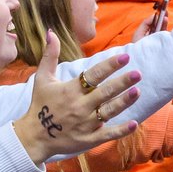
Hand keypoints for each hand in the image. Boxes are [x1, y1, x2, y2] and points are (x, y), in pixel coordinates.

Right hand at [12, 31, 140, 163]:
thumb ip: (49, 56)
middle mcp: (80, 106)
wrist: (34, 136)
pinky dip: (121, 130)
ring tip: (137, 91)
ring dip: (124, 102)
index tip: (124, 58)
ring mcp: (85, 124)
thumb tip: (51, 32)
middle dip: (122, 82)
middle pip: (104, 92)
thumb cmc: (40, 104)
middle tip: (138, 73)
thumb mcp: (42, 79)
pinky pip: (107, 134)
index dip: (109, 66)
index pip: (93, 75)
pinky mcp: (89, 139)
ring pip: (109, 111)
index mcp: (70, 90)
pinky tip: (135, 123)